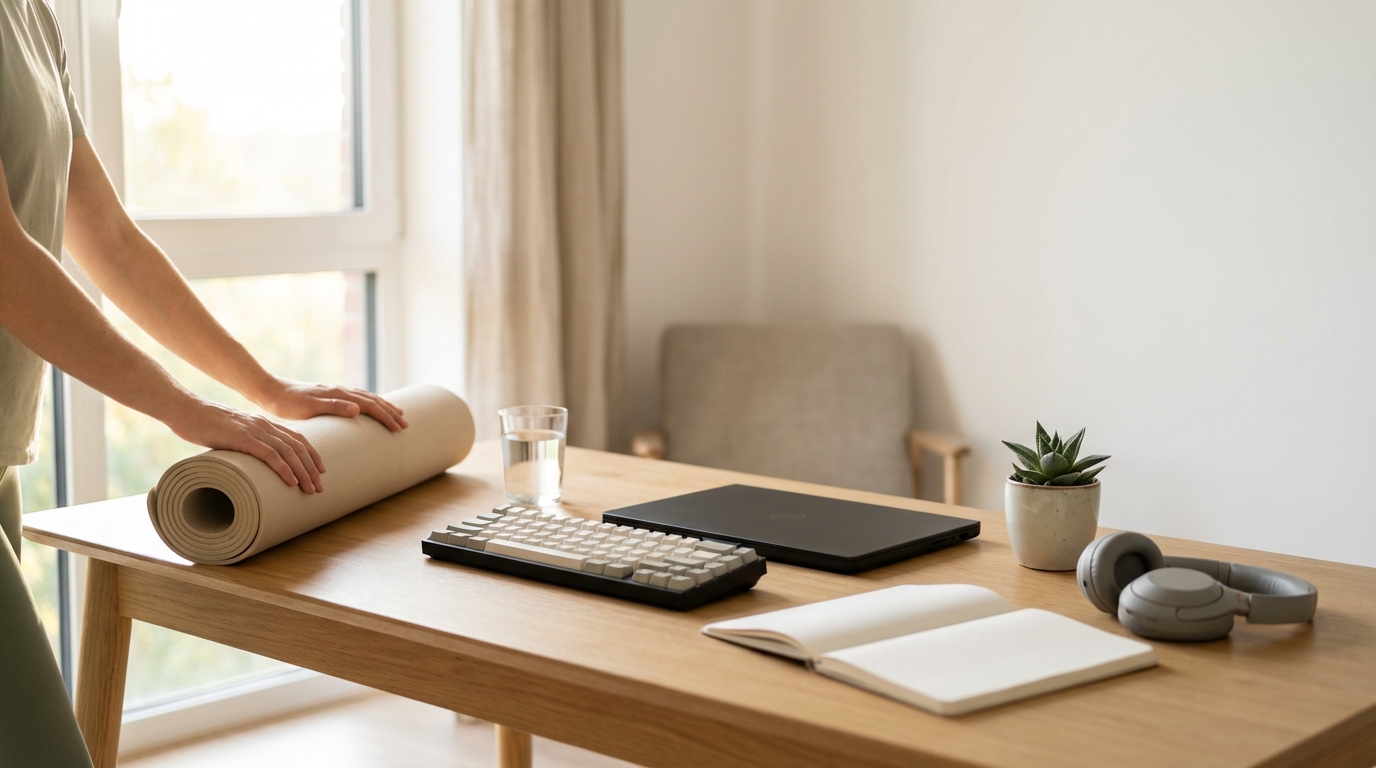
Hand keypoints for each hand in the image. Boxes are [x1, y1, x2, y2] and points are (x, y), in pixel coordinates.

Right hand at [167, 398, 325, 492]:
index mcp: (264, 423)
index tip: (320, 471)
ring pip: (288, 452)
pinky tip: (292, 481)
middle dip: (312, 468)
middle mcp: (264, 425)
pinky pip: (270, 454)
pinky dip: (284, 469)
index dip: (311, 455)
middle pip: (298, 447)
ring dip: (303, 472)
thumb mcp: (232, 433)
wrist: (186, 410)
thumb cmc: (204, 424)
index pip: (297, 438)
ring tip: (311, 489)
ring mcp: (254, 430)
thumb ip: (245, 443)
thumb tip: (251, 463)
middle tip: (320, 487)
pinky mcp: (242, 438)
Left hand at [255, 378, 408, 431]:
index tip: (399, 428)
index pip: (370, 405)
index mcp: (338, 395)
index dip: (386, 416)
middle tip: (405, 425)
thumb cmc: (287, 403)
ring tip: (396, 413)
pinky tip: (369, 408)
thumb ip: (333, 407)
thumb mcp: (308, 408)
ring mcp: (336, 392)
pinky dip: (370, 402)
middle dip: (390, 412)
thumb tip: (358, 410)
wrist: (271, 391)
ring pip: (367, 397)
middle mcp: (340, 391)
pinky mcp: (330, 395)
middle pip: (373, 400)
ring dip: (383, 406)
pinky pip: (357, 398)